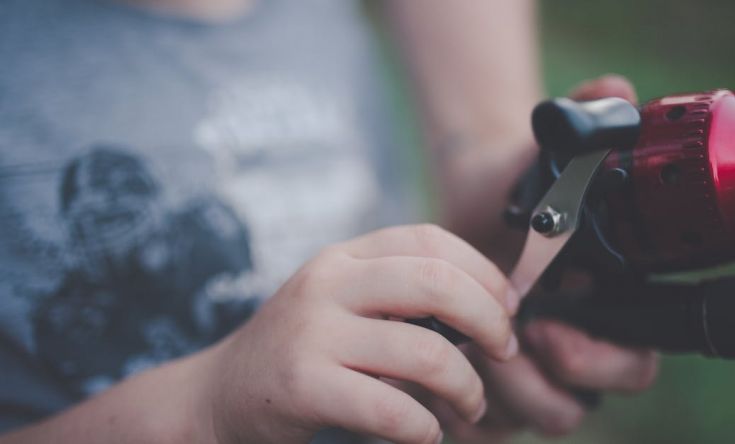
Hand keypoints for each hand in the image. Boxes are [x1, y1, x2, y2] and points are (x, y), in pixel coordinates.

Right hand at [195, 224, 517, 443]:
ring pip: (426, 353)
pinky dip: (426, 428)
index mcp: (344, 256)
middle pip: (437, 282)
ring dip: (466, 387)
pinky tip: (427, 433)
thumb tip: (493, 305)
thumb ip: (400, 294)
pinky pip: (392, 408)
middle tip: (502, 352)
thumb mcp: (343, 302)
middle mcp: (327, 283)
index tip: (507, 308)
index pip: (430, 239)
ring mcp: (312, 333)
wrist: (220, 394)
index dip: (484, 272)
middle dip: (489, 320)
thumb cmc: (303, 350)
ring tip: (471, 405)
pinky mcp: (303, 386)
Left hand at [432, 75, 658, 442]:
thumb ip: (585, 120)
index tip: (549, 327)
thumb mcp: (547, 151)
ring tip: (462, 349)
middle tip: (506, 344)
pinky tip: (434, 366)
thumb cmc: (515, 182)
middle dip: (542, 386)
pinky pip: (487, 425)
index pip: (633, 362)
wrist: (469, 202)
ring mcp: (534, 371)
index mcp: (608, 307)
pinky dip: (461, 409)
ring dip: (499, 395)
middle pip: (582, 404)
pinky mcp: (490, 383)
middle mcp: (577, 347)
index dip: (600, 360)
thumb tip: (615, 91)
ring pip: (534, 419)